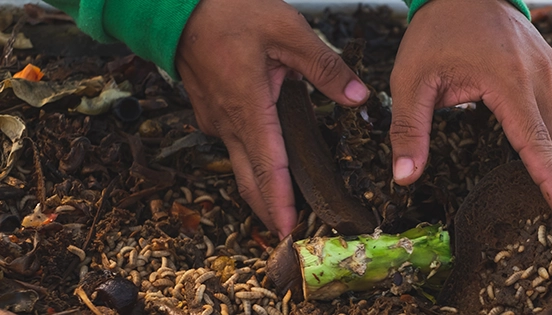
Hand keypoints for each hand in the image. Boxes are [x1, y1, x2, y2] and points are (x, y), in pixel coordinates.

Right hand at [175, 0, 369, 236]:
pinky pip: (233, 143)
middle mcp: (227, 120)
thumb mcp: (286, 30)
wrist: (178, 5)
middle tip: (287, 232)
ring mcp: (215, 118)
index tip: (287, 229)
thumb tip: (357, 97)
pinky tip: (269, 158)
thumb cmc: (228, 12)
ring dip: (260, 185)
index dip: (278, 201)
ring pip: (239, 163)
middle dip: (267, 208)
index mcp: (248, 106)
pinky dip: (251, 158)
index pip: (267, 166)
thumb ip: (325, 67)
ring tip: (284, 203)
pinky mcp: (210, 111)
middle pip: (248, 178)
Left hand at [390, 0, 551, 218]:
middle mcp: (539, 75)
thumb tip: (404, 176)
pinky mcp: (548, 65)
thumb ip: (409, 129)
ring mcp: (549, 68)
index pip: (534, 141)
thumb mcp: (412, 80)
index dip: (549, 179)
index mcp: (508, 80)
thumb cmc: (436, 31)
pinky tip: (545, 157)